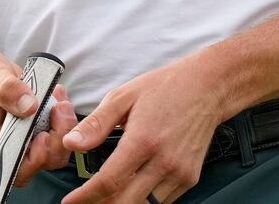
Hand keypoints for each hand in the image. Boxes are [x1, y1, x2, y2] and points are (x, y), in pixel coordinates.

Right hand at [0, 48, 78, 187]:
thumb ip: (8, 91)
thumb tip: (28, 107)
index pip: (16, 169)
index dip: (35, 159)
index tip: (43, 135)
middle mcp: (8, 142)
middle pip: (42, 161)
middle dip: (57, 140)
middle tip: (58, 112)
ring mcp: (23, 133)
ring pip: (53, 146)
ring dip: (63, 126)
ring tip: (59, 101)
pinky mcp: (34, 121)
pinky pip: (56, 128)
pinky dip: (62, 114)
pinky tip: (57, 94)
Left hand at [59, 54, 229, 203]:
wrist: (209, 87)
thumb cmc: (166, 87)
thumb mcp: (124, 96)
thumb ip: (96, 123)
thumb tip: (71, 143)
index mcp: (143, 140)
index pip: (108, 182)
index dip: (85, 197)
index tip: (69, 202)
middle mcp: (163, 161)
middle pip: (125, 203)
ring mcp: (179, 173)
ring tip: (104, 200)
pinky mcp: (189, 178)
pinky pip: (162, 201)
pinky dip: (143, 201)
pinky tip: (131, 191)